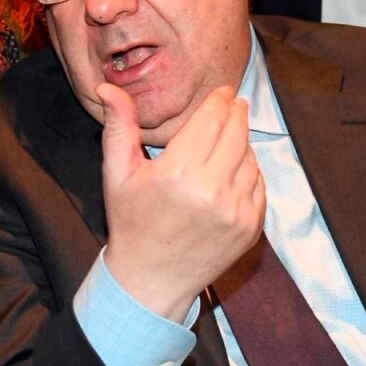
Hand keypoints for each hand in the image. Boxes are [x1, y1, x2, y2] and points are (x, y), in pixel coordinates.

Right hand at [99, 83, 266, 320]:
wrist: (150, 280)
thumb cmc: (131, 224)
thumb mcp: (117, 173)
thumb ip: (119, 126)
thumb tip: (107, 86)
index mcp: (177, 172)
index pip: (212, 119)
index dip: (220, 100)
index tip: (223, 92)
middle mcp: (211, 190)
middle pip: (236, 132)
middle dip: (236, 113)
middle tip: (233, 103)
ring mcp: (235, 210)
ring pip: (251, 158)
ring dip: (244, 143)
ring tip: (229, 139)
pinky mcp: (250, 227)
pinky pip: (259, 185)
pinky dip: (251, 172)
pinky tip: (233, 170)